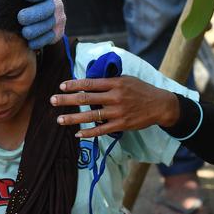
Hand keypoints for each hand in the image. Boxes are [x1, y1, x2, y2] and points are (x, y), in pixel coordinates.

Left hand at [18, 0, 65, 49]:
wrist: (40, 15)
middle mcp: (57, 4)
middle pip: (48, 9)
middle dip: (34, 14)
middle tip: (21, 18)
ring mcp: (59, 19)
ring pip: (48, 26)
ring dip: (36, 30)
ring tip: (24, 32)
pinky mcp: (57, 33)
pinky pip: (49, 38)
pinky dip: (39, 41)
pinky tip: (30, 42)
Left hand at [49, 76, 179, 137]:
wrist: (160, 105)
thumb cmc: (140, 90)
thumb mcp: (125, 79)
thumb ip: (108, 81)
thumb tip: (88, 81)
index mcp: (115, 83)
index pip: (90, 83)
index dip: (74, 85)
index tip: (61, 86)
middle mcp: (115, 97)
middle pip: (86, 99)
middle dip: (67, 100)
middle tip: (52, 100)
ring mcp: (118, 112)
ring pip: (91, 116)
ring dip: (73, 118)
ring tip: (59, 119)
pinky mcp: (122, 125)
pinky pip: (102, 130)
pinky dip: (89, 133)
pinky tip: (77, 134)